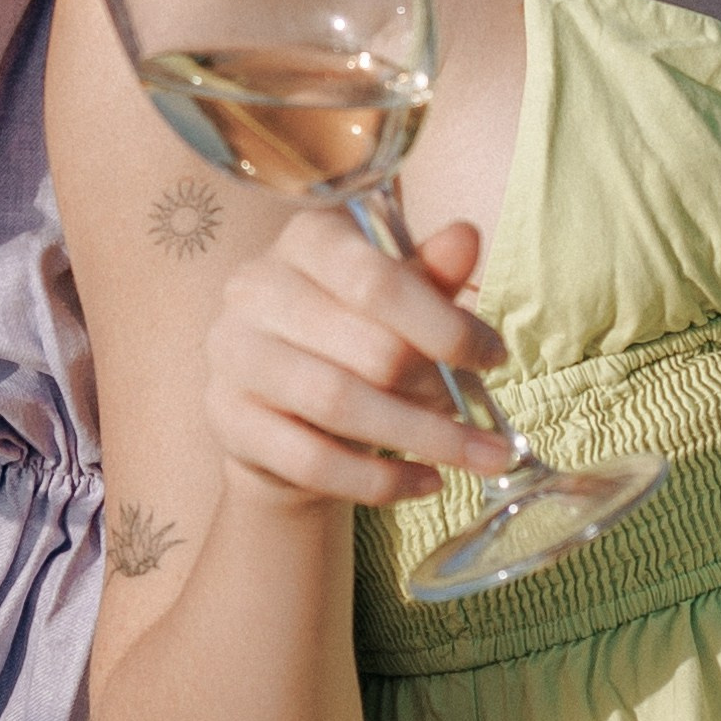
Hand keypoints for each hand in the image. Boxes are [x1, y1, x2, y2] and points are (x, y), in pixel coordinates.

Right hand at [202, 209, 517, 508]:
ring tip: (475, 456)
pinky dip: (380, 480)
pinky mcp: (227, 420)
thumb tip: (465, 238)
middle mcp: (255, 288)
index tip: (493, 358)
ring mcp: (232, 357)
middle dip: (436, 387)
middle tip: (476, 412)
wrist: (280, 406)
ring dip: (421, 438)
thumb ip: (428, 274)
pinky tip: (427, 482)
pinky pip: (312, 461)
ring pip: (338, 405)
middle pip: (364, 347)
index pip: (376, 280)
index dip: (443, 325)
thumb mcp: (393, 298)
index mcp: (305, 240)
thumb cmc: (348, 336)